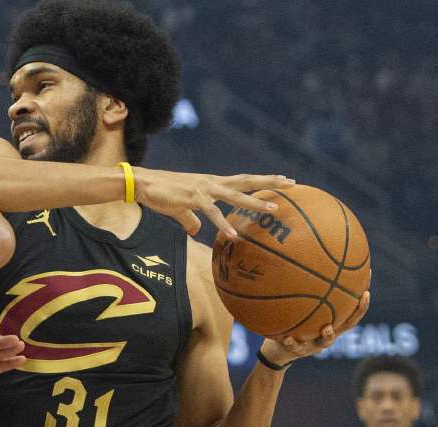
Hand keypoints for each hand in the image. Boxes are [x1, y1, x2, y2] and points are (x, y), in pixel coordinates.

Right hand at [133, 169, 295, 236]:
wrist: (143, 185)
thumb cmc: (161, 194)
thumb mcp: (181, 209)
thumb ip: (191, 219)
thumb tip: (196, 230)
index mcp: (213, 183)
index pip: (244, 180)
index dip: (263, 180)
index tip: (284, 180)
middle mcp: (213, 182)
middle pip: (248, 181)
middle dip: (271, 182)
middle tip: (293, 183)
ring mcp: (205, 189)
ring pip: (236, 195)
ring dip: (255, 202)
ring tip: (273, 208)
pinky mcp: (193, 198)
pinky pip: (212, 213)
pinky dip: (223, 224)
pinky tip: (233, 234)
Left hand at [260, 291, 370, 365]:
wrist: (280, 350)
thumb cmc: (296, 325)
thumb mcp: (304, 309)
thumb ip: (311, 294)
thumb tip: (316, 265)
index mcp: (333, 324)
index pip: (352, 313)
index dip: (362, 303)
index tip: (367, 290)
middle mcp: (328, 335)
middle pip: (347, 326)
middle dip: (355, 314)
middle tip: (362, 298)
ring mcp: (315, 345)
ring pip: (325, 342)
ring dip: (328, 335)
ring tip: (327, 328)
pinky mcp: (298, 352)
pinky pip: (295, 348)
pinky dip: (292, 343)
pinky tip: (287, 338)